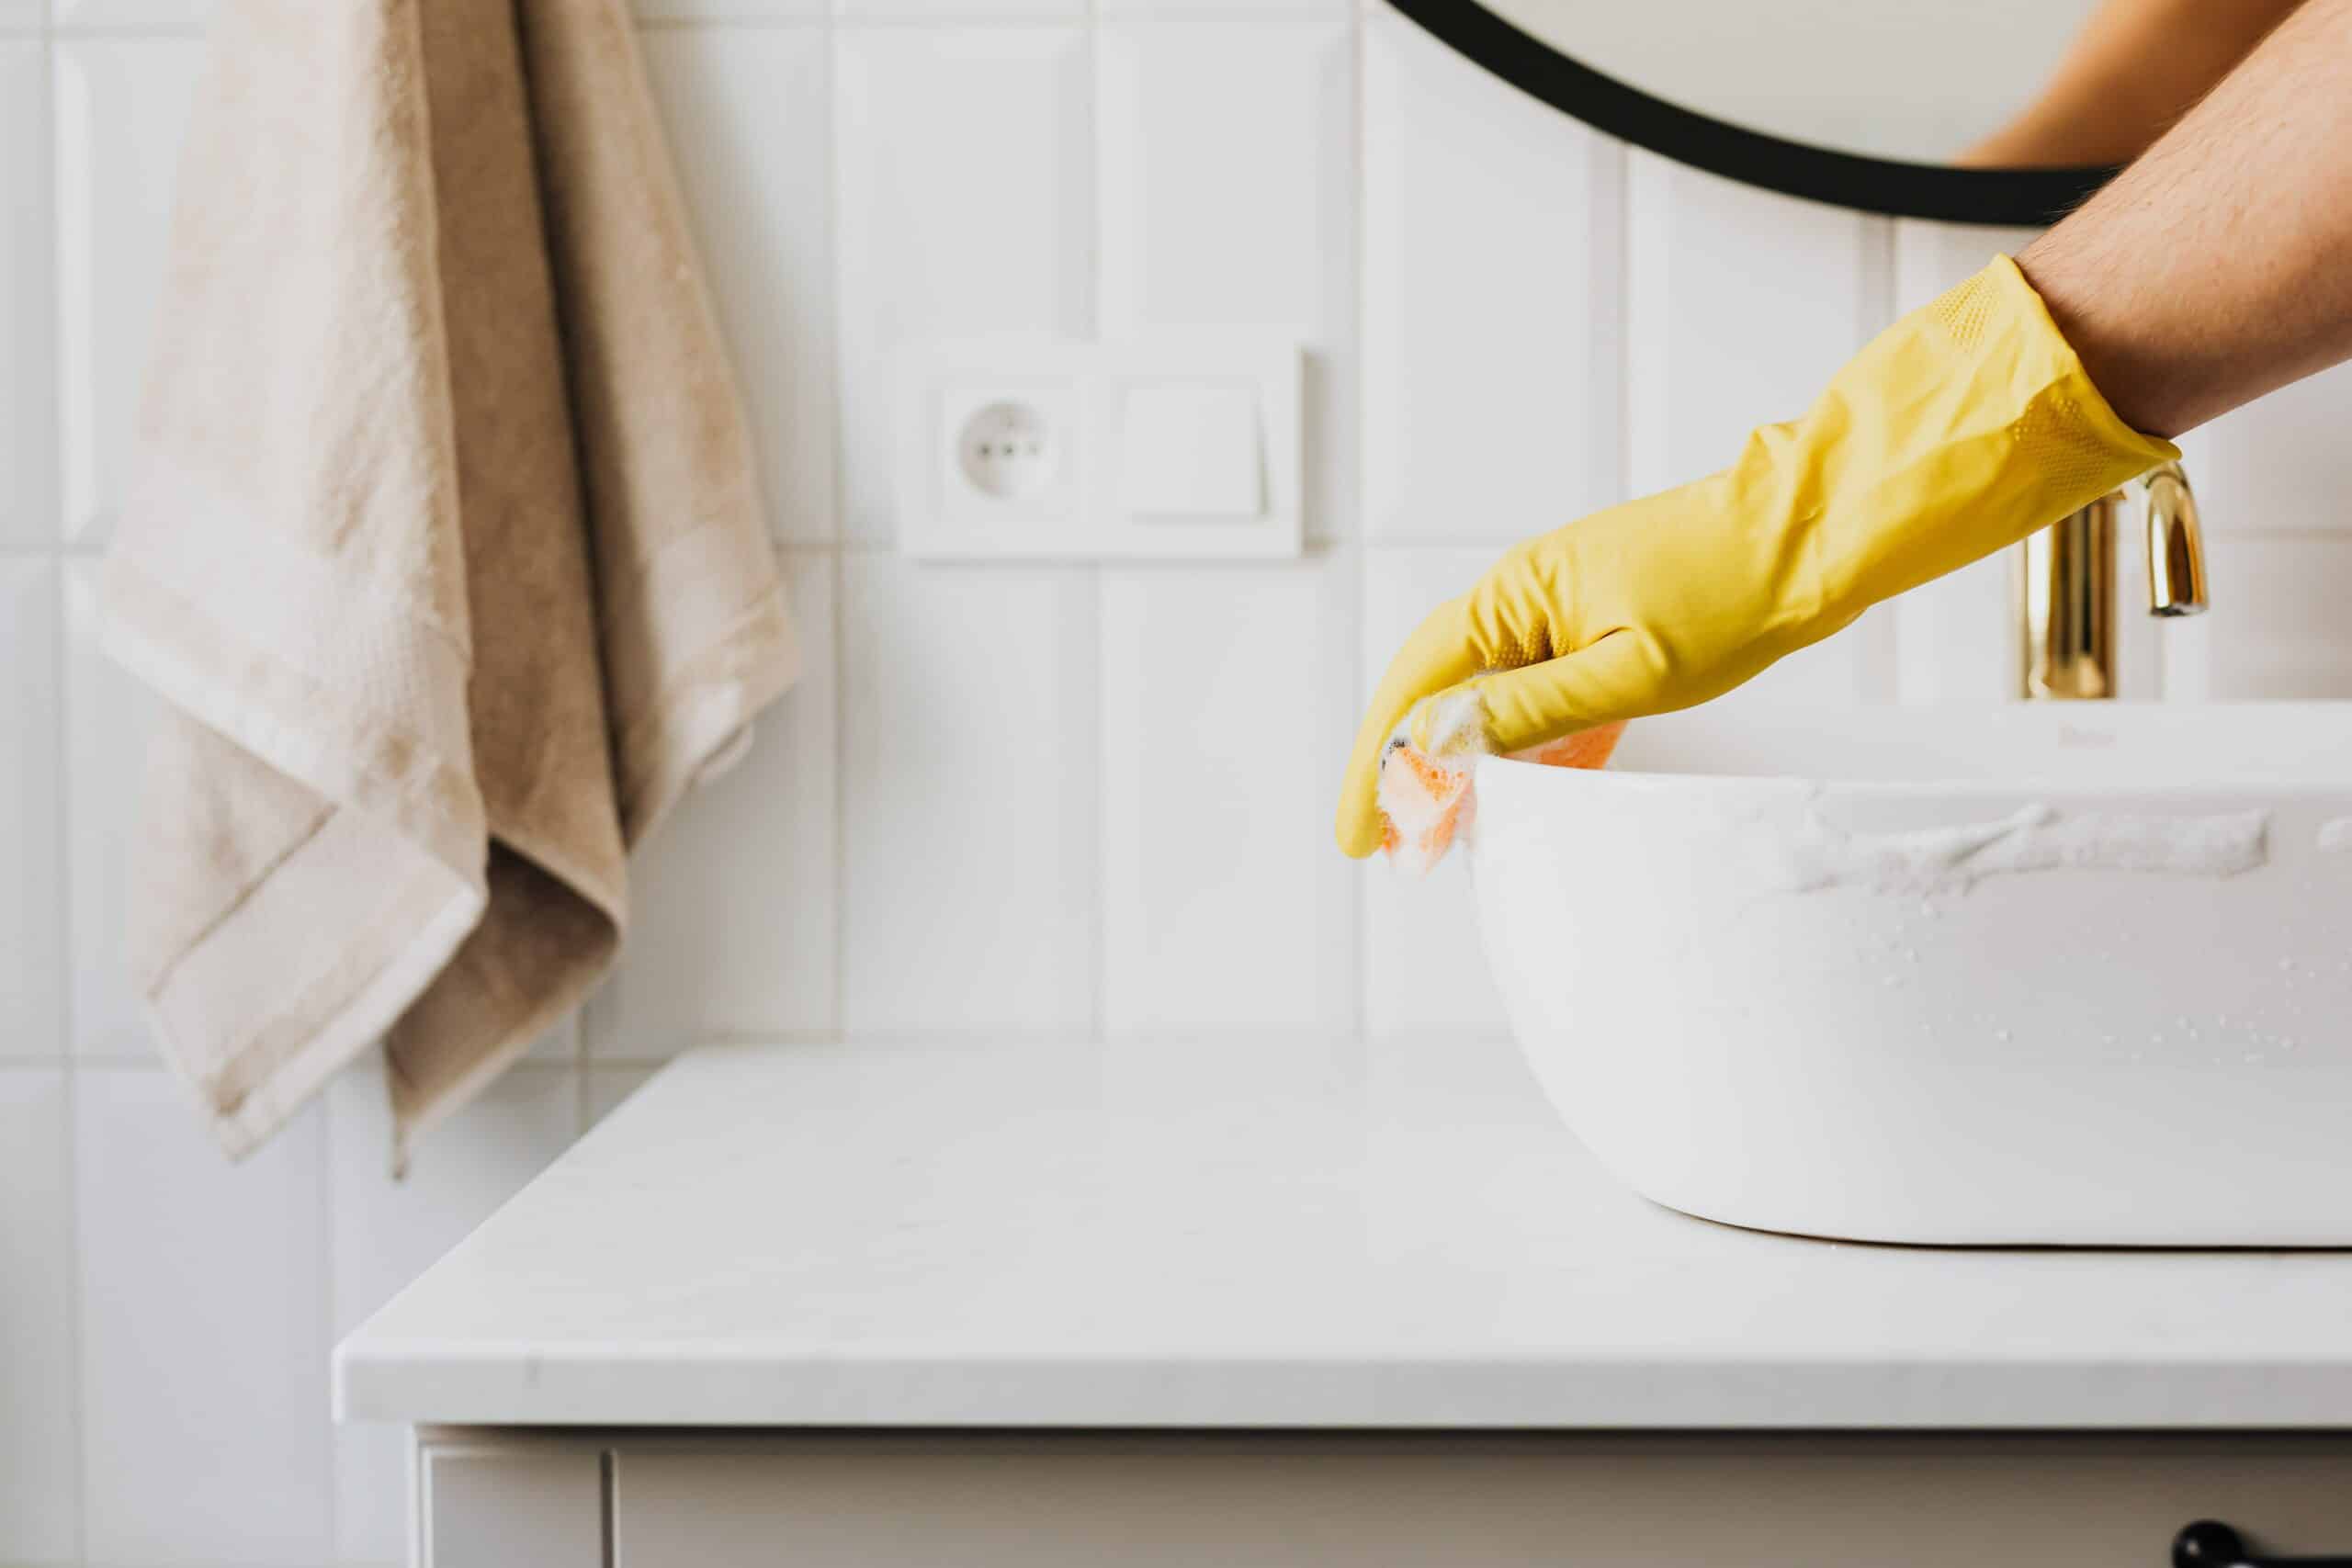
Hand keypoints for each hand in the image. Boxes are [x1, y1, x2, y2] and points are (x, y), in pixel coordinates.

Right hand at [1336, 257, 2176, 858]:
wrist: (1809, 535)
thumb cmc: (1731, 590)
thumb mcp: (1629, 668)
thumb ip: (1531, 710)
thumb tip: (1439, 741)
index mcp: (1514, 596)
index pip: (1416, 688)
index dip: (1379, 765)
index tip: (1359, 832)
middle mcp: (1520, 598)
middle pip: (1432, 694)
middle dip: (1400, 773)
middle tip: (1382, 846)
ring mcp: (1557, 612)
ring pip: (1479, 699)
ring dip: (1452, 766)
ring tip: (1435, 836)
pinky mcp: (1595, 629)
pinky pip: (1533, 696)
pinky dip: (1511, 748)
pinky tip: (1511, 794)